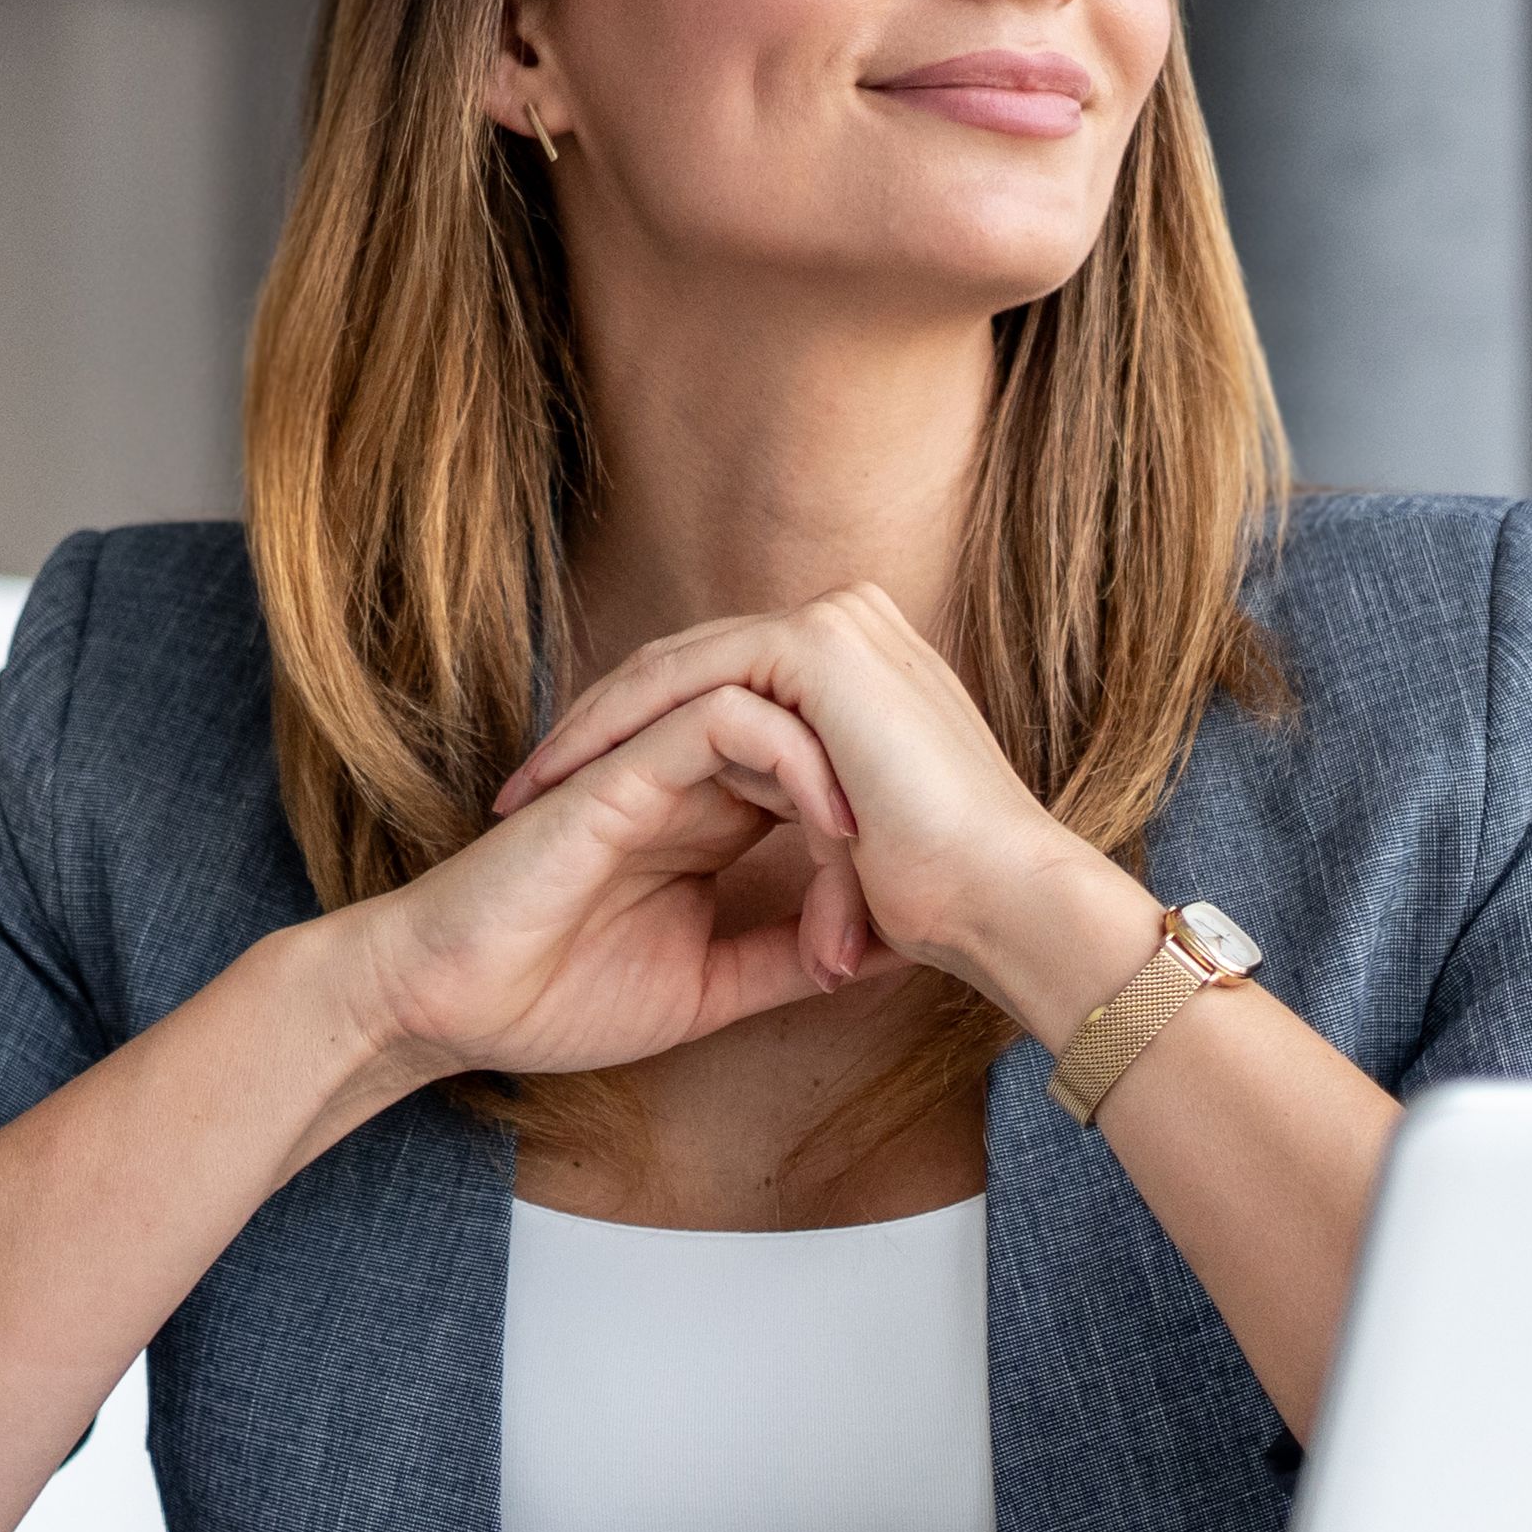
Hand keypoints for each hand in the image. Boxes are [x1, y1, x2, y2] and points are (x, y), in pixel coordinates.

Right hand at [333, 675, 868, 1086]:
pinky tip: (831, 823)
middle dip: (883, 795)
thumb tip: (885, 953)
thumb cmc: (555, 997)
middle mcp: (690, 775)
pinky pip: (725, 719)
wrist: (451, 1007)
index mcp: (711, 817)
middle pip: (819, 732)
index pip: (825, 778)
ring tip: (885, 848)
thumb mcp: (712, 988)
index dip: (887, 834)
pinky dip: (793, 757)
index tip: (920, 921)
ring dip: (850, 767)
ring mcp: (654, 761)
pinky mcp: (621, 767)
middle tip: (921, 879)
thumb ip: (786, 958)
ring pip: (782, 705)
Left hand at [488, 586, 1161, 1043]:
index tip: (568, 807)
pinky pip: (684, 679)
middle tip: (524, 791)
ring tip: (529, 789)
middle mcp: (847, 631)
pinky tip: (572, 780)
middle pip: (684, 669)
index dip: (637, 743)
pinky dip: (622, 726)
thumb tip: (786, 889)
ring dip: (593, 726)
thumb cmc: (949, 904)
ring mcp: (834, 627)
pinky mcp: (814, 649)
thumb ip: (811, 830)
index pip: (716, 688)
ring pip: (672, 667)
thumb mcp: (859, 852)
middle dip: (598, 730)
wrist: (1008, 904)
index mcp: (859, 671)